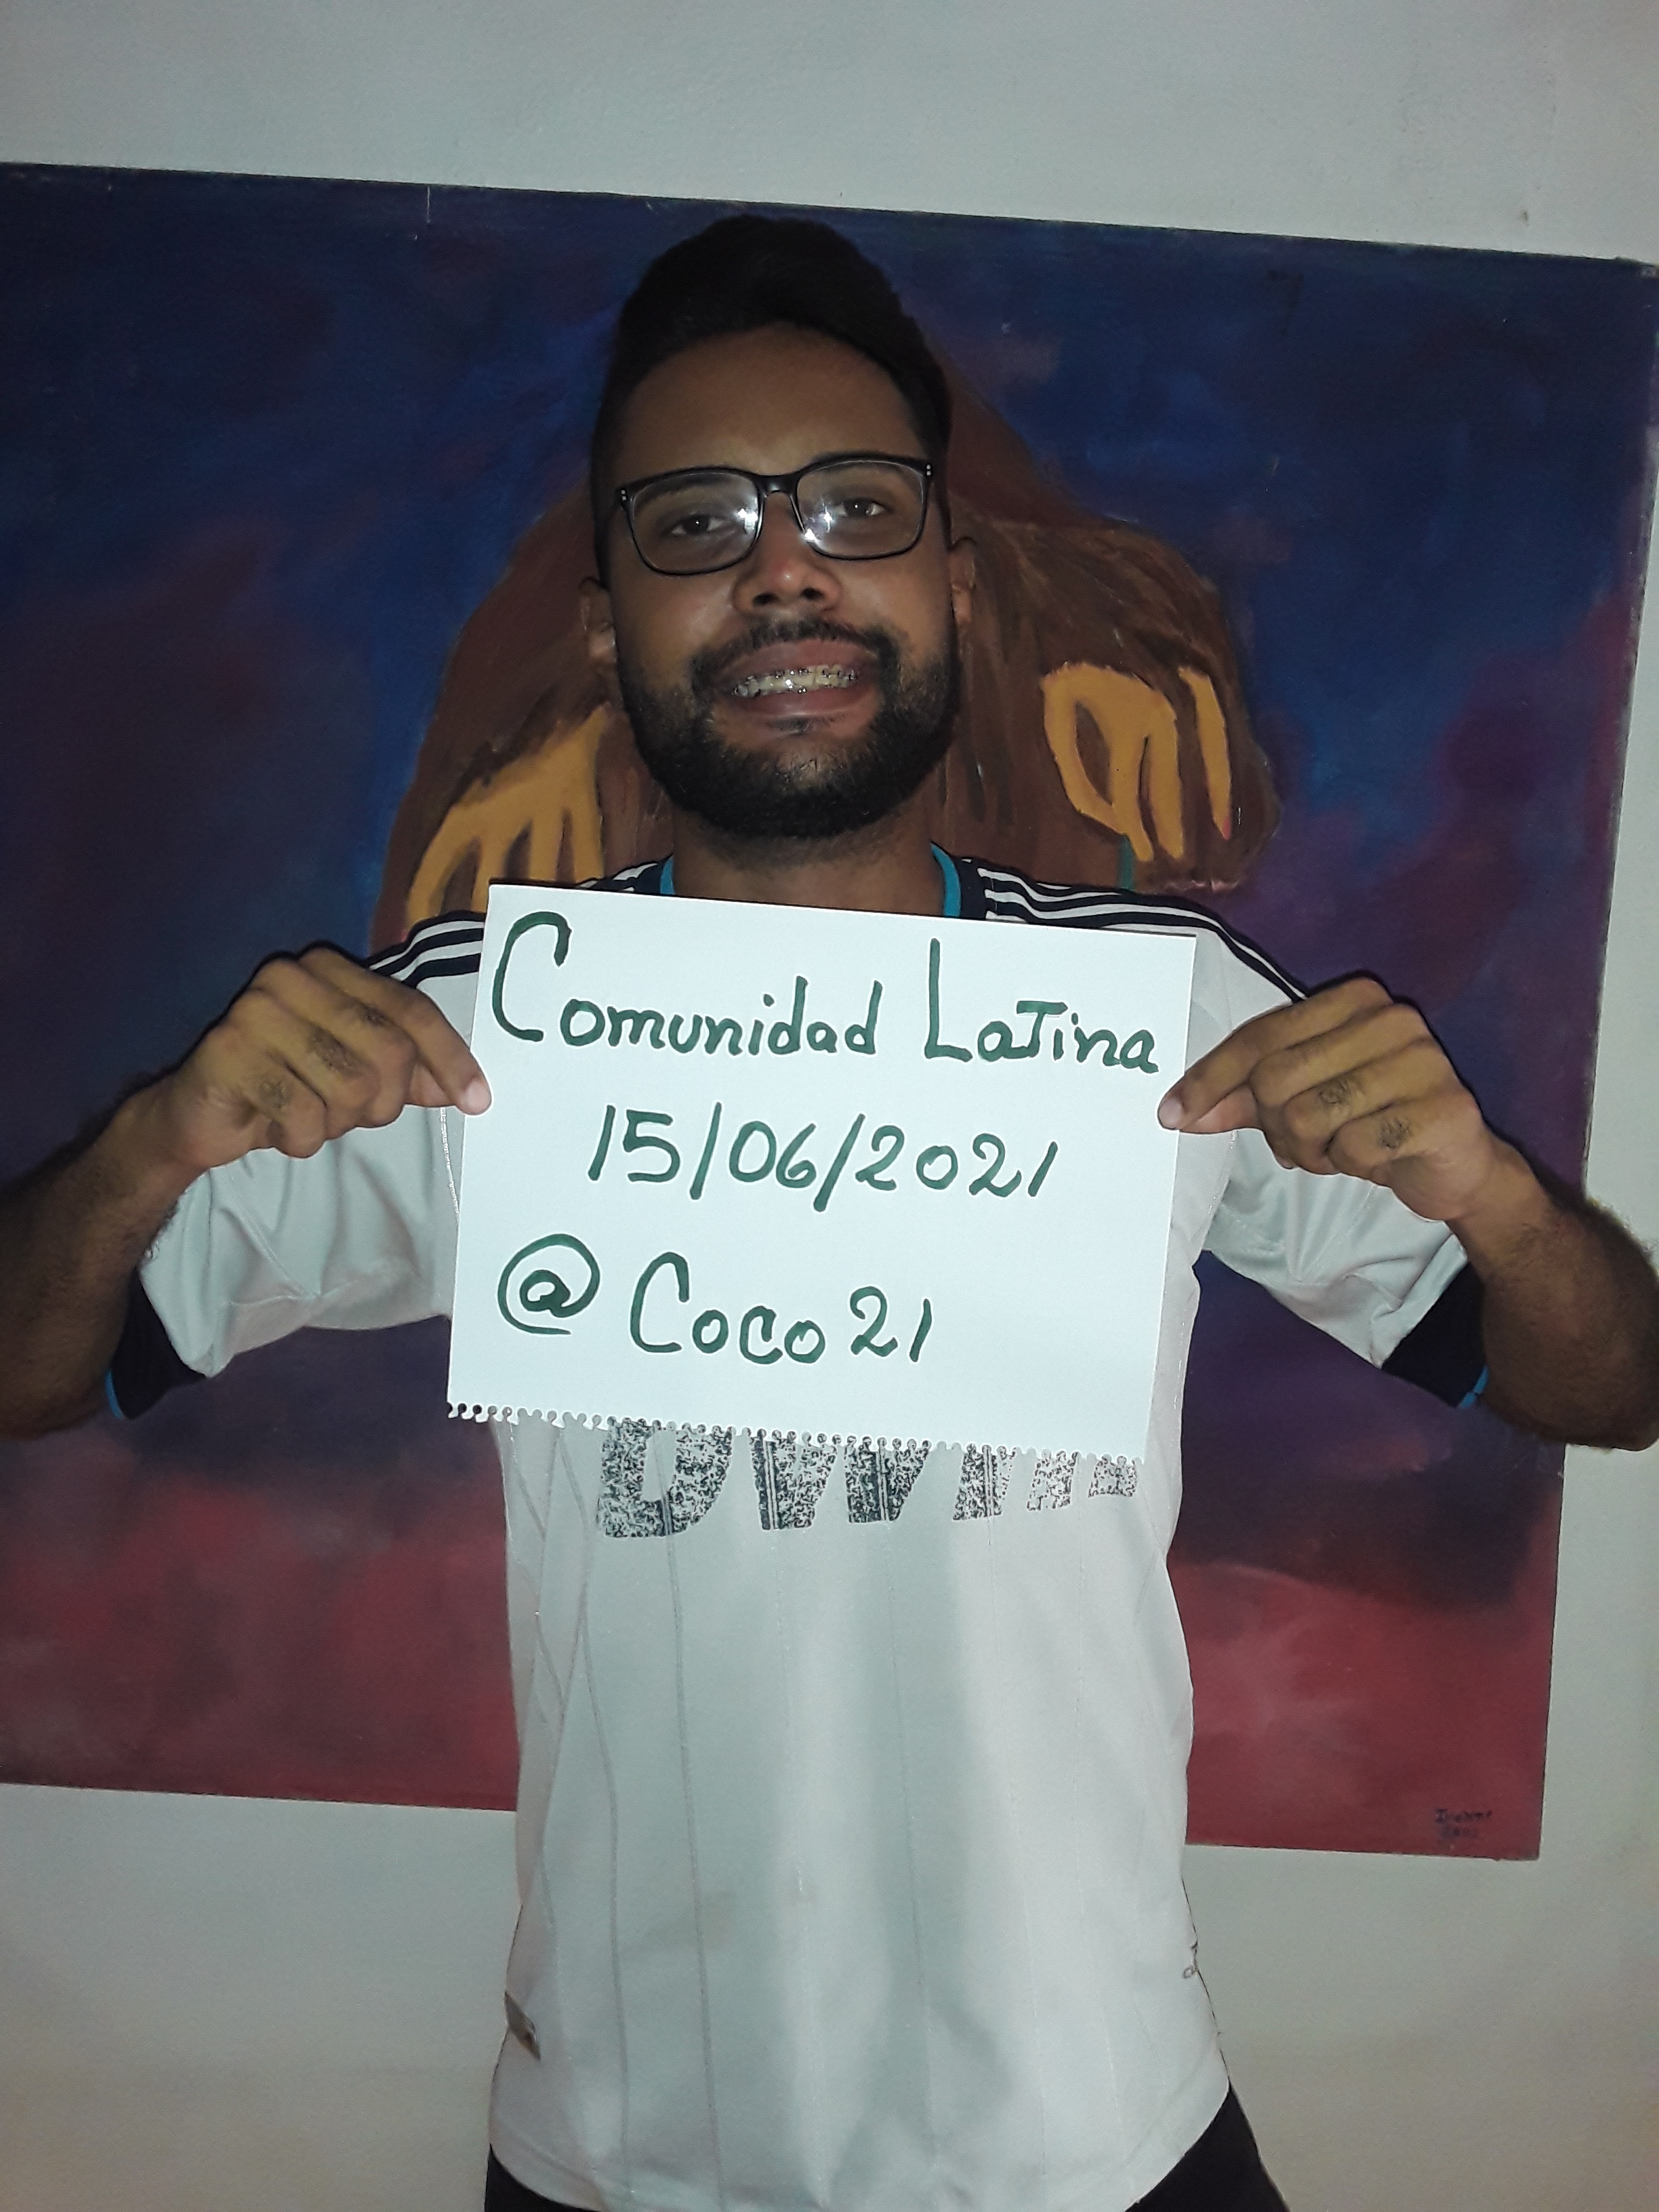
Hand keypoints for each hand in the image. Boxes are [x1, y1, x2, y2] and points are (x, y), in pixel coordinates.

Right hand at [133, 946, 489, 1176]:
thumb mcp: (357, 1078)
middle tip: (353, 1116)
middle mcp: (292, 978)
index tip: (478, 1101)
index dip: (449, 1058)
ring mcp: (256, 1011)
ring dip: (337, 1122)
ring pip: (350, 1086)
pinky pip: (303, 1113)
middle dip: (383, 1102)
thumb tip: (471, 1089)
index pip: (411, 1010)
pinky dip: (301, 1138)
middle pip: (388, 1051)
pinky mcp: (229, 1053)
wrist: (196, 1116)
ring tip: (307, 1116)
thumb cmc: (286, 1088)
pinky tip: (276, 1129)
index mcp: (329, 968)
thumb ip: (410, 1073)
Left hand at [1157, 976, 1508, 1224]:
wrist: (1458, 1165)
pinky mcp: (1441, 1110)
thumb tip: (1181, 1112)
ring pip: (1309, 1116)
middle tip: (1298, 1146)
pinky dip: (1348, 1164)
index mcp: (1355, 1000)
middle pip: (1276, 1080)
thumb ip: (1247, 1099)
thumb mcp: (1305, 1102)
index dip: (1210, 1080)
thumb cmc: (1374, 1122)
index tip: (1172, 1115)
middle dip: (1274, 1127)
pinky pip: (1353, 1147)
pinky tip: (1371, 1160)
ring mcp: (1422, 1061)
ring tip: (1336, 1151)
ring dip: (1308, 1150)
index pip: (1260, 1037)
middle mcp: (1390, 1019)